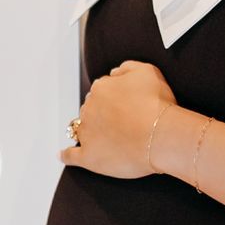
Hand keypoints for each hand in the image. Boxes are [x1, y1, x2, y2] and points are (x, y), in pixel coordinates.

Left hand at [59, 59, 176, 178]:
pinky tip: (63, 156)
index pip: (102, 91)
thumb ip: (127, 68)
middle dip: (103, 115)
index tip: (127, 106)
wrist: (161, 137)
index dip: (116, 99)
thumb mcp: (147, 71)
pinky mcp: (88, 157)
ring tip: (106, 140)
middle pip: (92, 110)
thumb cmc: (156, 105)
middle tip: (123, 124)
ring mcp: (87, 133)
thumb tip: (113, 74)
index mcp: (101, 89)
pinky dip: (67, 155)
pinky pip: (71, 156)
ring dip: (90, 132)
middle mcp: (89, 109)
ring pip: (82, 130)